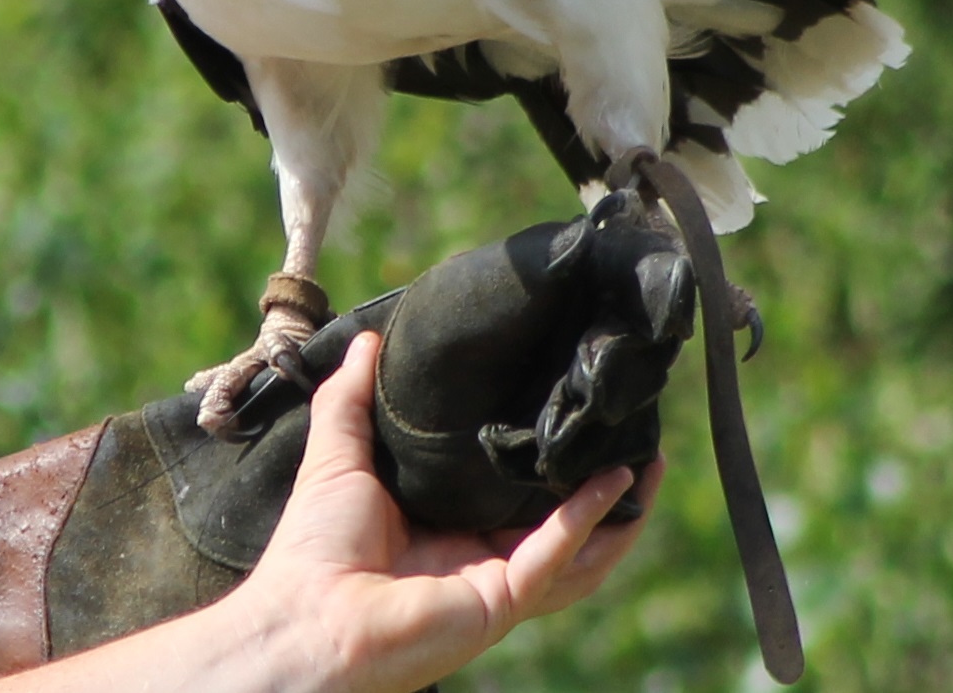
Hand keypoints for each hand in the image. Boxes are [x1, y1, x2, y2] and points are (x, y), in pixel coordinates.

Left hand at [232, 329, 662, 692]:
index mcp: (450, 526)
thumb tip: (368, 338)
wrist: (303, 614)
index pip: (515, 493)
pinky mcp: (500, 600)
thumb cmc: (313, 546)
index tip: (575, 413)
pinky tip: (612, 482)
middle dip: (607, 490)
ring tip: (648, 465)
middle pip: (564, 525)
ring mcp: (495, 582)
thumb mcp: (338, 451)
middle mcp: (480, 556)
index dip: (549, 459)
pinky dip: (587, 519)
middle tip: (639, 442)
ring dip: (617, 511)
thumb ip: (352, 396)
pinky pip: (555, 557)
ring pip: (579, 550)